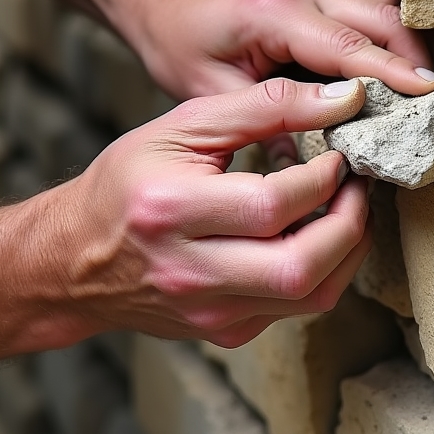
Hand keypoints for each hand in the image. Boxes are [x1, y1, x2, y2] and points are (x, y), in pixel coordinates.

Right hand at [40, 78, 372, 347]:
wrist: (76, 259)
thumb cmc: (128, 181)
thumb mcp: (183, 127)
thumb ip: (263, 106)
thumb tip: (343, 100)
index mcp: (170, 211)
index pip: (270, 205)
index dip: (322, 179)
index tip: (338, 156)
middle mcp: (189, 273)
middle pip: (298, 268)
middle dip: (349, 224)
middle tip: (356, 187)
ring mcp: (209, 312)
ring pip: (309, 297)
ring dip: (346, 251)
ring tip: (346, 209)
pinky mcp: (226, 333)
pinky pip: (295, 310)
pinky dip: (322, 271)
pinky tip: (317, 236)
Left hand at [115, 0, 433, 101]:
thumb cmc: (178, 44)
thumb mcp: (211, 92)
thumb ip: (270, 118)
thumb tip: (322, 159)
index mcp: (273, 12)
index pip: (350, 46)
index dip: (394, 73)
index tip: (430, 96)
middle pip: (383, 15)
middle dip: (413, 57)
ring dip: (408, 37)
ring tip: (423, 85)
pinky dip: (392, 22)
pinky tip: (398, 58)